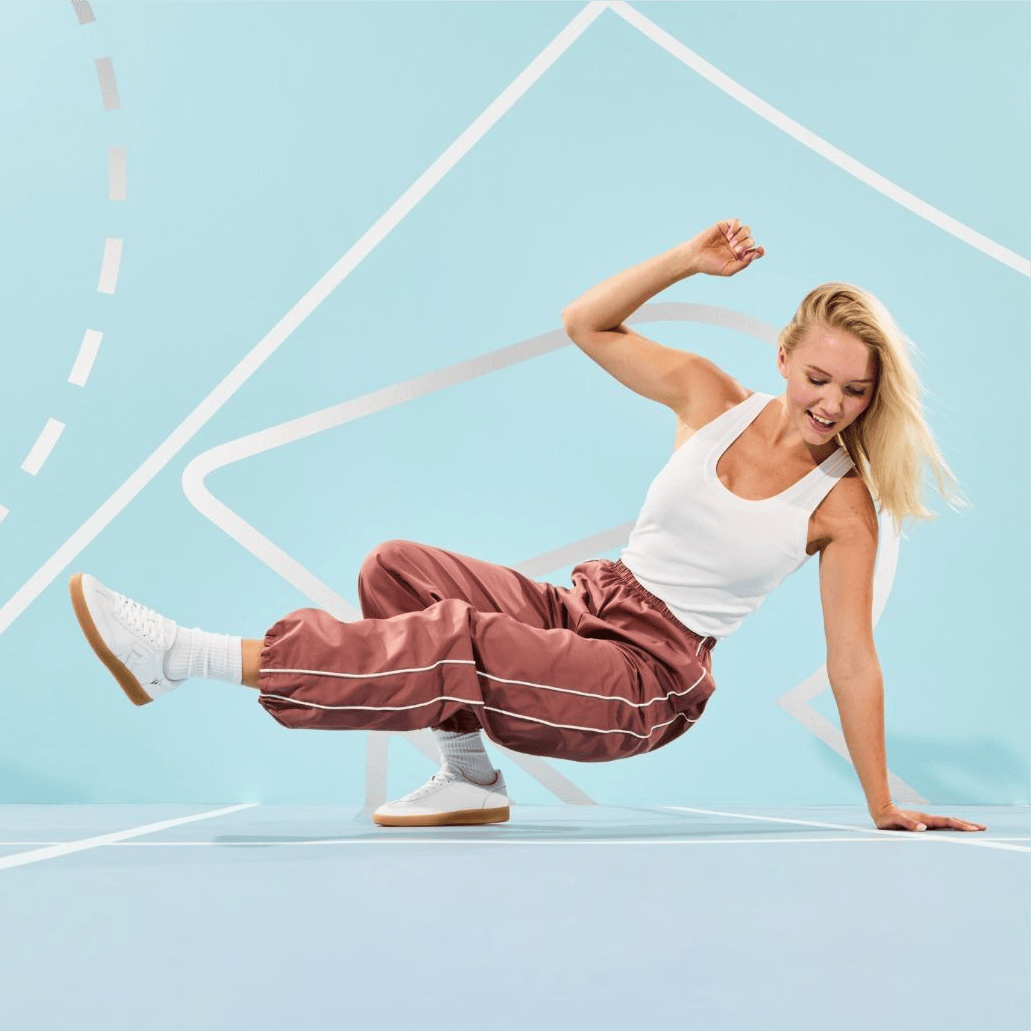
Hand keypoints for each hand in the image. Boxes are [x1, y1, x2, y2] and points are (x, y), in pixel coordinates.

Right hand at [686, 218, 764, 277]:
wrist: (695, 257)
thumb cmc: (710, 265)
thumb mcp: (728, 269)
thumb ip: (743, 264)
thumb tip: (757, 254)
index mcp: (739, 256)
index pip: (754, 251)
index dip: (759, 251)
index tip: (760, 250)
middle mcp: (737, 244)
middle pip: (751, 240)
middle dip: (746, 244)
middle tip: (736, 249)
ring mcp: (731, 234)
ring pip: (746, 230)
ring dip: (742, 236)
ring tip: (732, 242)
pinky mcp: (724, 226)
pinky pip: (737, 222)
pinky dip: (736, 227)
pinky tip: (729, 235)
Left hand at [871, 802, 986, 832]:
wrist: (880, 810)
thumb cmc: (887, 818)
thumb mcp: (896, 822)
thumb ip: (908, 824)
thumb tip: (923, 828)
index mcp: (925, 820)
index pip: (947, 822)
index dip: (960, 825)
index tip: (974, 830)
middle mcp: (928, 819)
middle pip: (952, 821)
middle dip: (968, 824)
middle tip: (984, 828)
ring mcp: (927, 820)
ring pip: (948, 822)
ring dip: (962, 825)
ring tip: (976, 828)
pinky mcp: (923, 823)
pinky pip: (941, 825)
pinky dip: (952, 826)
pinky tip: (957, 830)